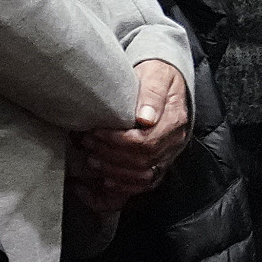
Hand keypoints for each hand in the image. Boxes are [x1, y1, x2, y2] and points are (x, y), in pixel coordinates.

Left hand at [73, 62, 190, 211]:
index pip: (145, 141)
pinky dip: (124, 187)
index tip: (96, 132)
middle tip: (87, 145)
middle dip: (111, 155)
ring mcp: (168, 155)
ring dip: (114, 172)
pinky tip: (105, 181)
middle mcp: (173, 142)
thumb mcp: (156, 75)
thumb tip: (145, 118)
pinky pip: (145, 184)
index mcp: (174, 120)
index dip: (117, 141)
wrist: (167, 82)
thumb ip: (152, 94)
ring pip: (143, 176)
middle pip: (142, 160)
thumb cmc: (157, 76)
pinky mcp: (160, 163)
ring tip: (92, 161)